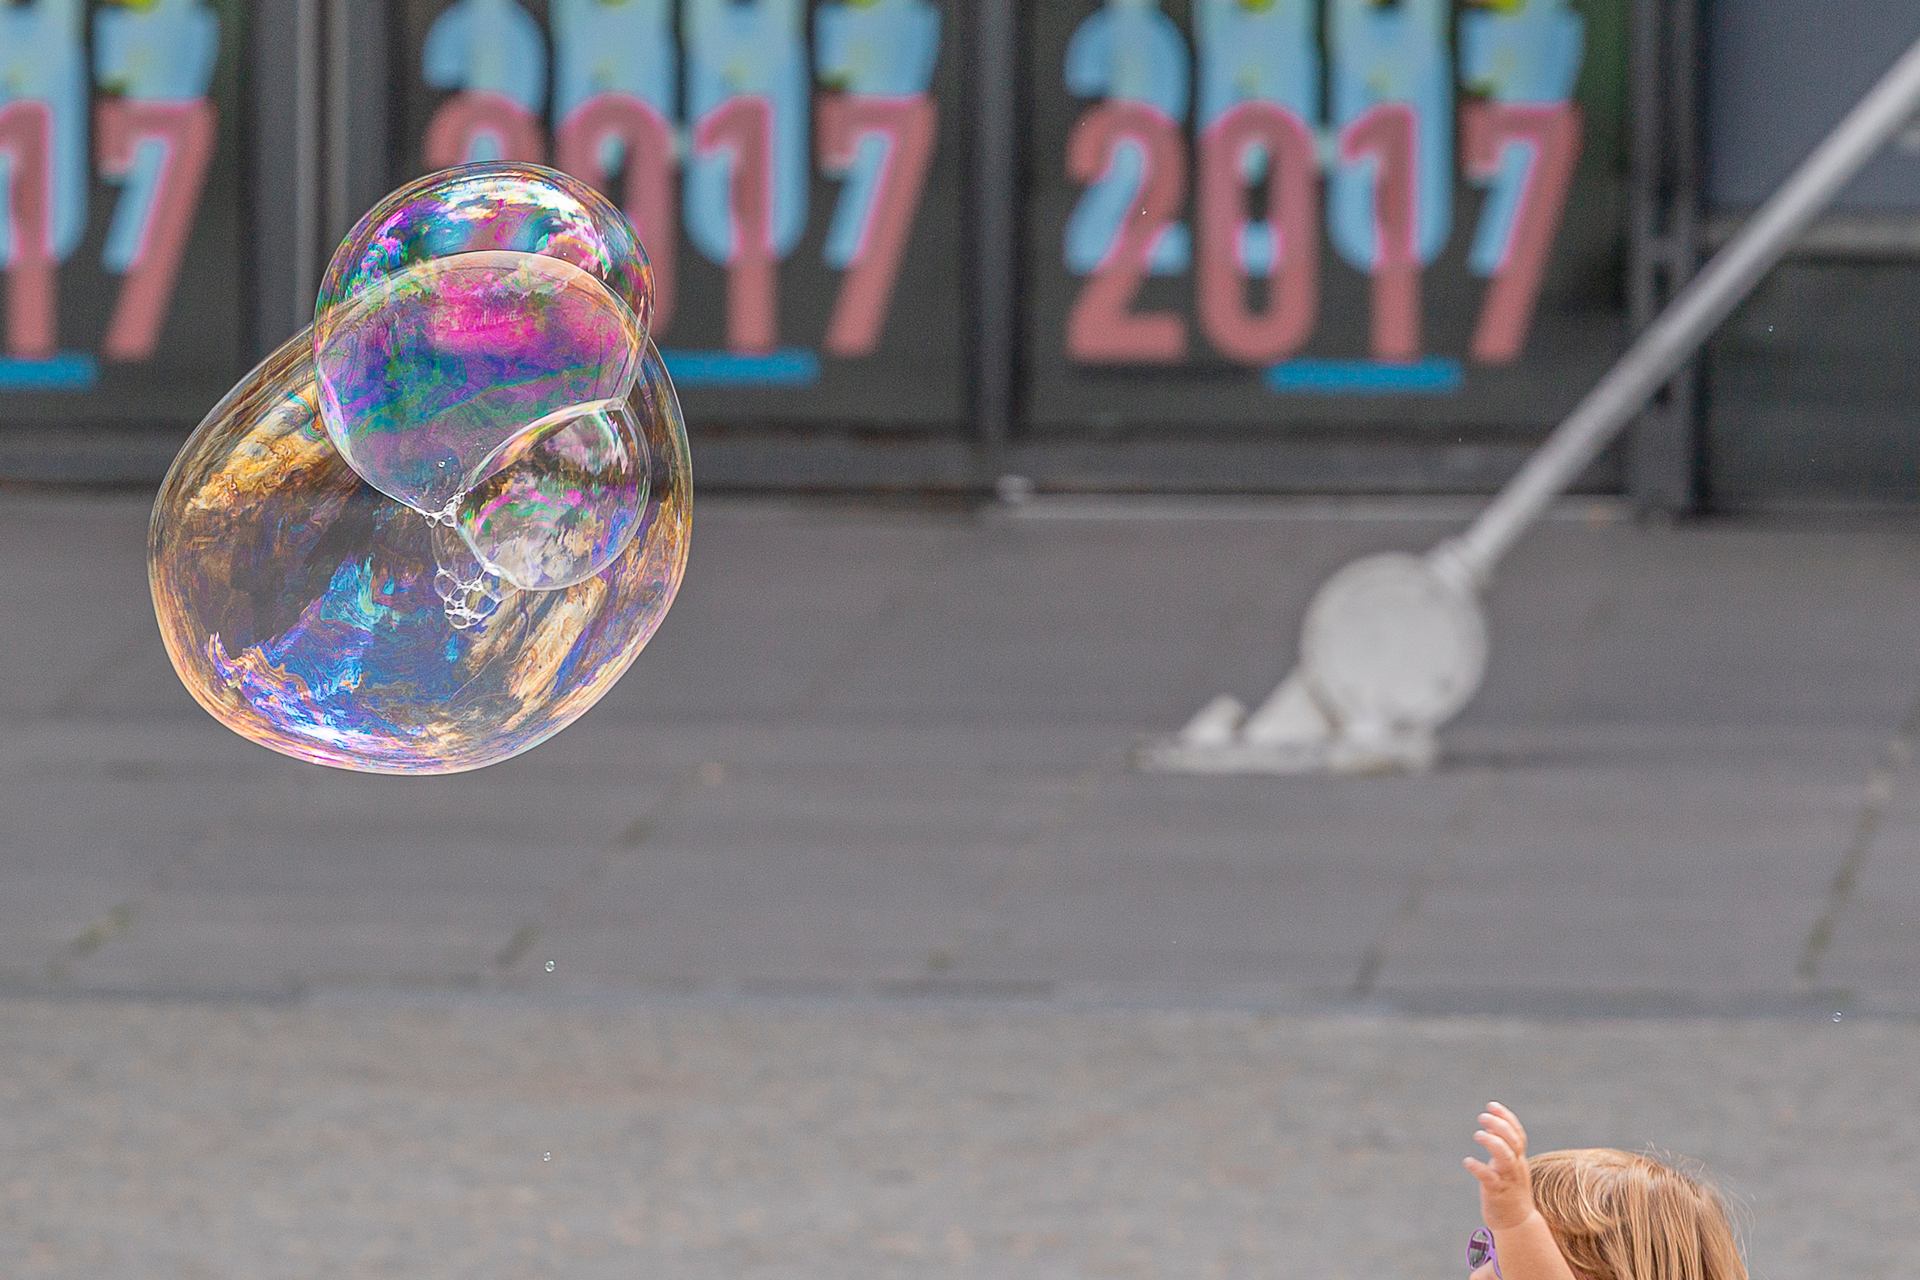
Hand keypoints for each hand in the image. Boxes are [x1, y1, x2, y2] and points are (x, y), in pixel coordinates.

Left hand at [1463, 1100, 1535, 1231]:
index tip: (1492, 1105)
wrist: (1518, 1223)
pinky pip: (1490, 1179)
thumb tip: (1493, 1126)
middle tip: (1482, 1116)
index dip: (1506, 1118)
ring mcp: (1508, 1180)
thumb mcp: (1510, 1166)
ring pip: (1506, 1158)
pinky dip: (1479, 1168)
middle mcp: (1516, 1167)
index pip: (1518, 1134)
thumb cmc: (1510, 1190)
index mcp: (1519, 1159)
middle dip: (1500, 1126)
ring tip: (1478, 1134)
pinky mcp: (1497, 1193)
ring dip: (1493, 1143)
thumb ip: (1504, 1148)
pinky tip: (1467, 1161)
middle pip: (1514, 1142)